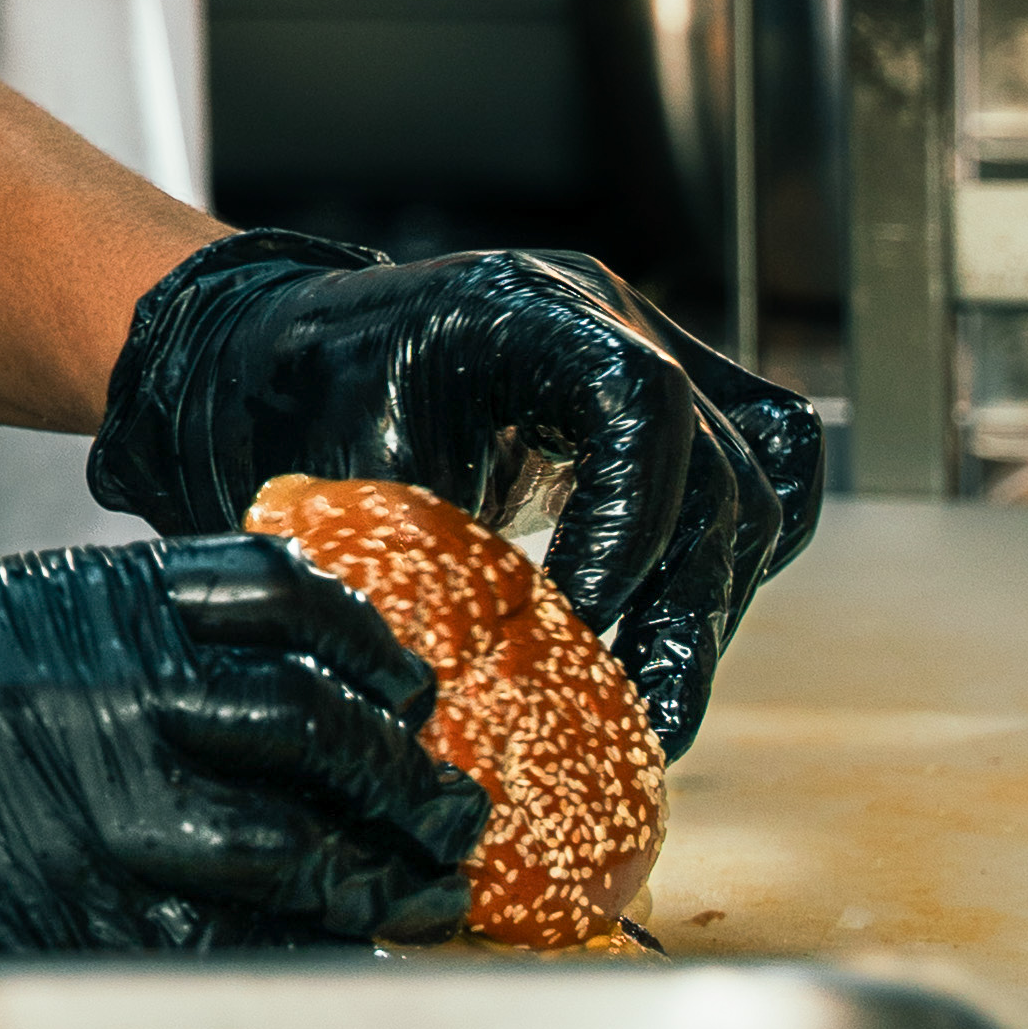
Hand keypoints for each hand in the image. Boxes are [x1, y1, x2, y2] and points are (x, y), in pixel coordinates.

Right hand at [0, 531, 485, 1028]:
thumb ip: (117, 626)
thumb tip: (274, 655)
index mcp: (74, 615)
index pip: (282, 611)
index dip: (366, 652)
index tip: (402, 686)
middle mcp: (99, 714)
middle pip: (317, 740)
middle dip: (403, 782)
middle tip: (442, 809)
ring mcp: (93, 839)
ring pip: (297, 861)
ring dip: (374, 879)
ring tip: (408, 889)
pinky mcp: (77, 947)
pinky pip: (230, 956)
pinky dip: (297, 957)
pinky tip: (324, 953)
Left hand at [85, 227, 821, 755]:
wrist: (267, 356)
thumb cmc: (291, 407)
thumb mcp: (343, 479)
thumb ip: (422, 568)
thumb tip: (470, 708)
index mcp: (522, 306)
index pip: (641, 401)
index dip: (631, 526)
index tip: (582, 624)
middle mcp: (607, 312)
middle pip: (717, 461)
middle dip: (684, 606)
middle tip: (644, 722)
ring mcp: (646, 345)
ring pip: (757, 479)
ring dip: (712, 600)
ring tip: (659, 707)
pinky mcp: (661, 398)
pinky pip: (760, 470)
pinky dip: (734, 557)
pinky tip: (679, 637)